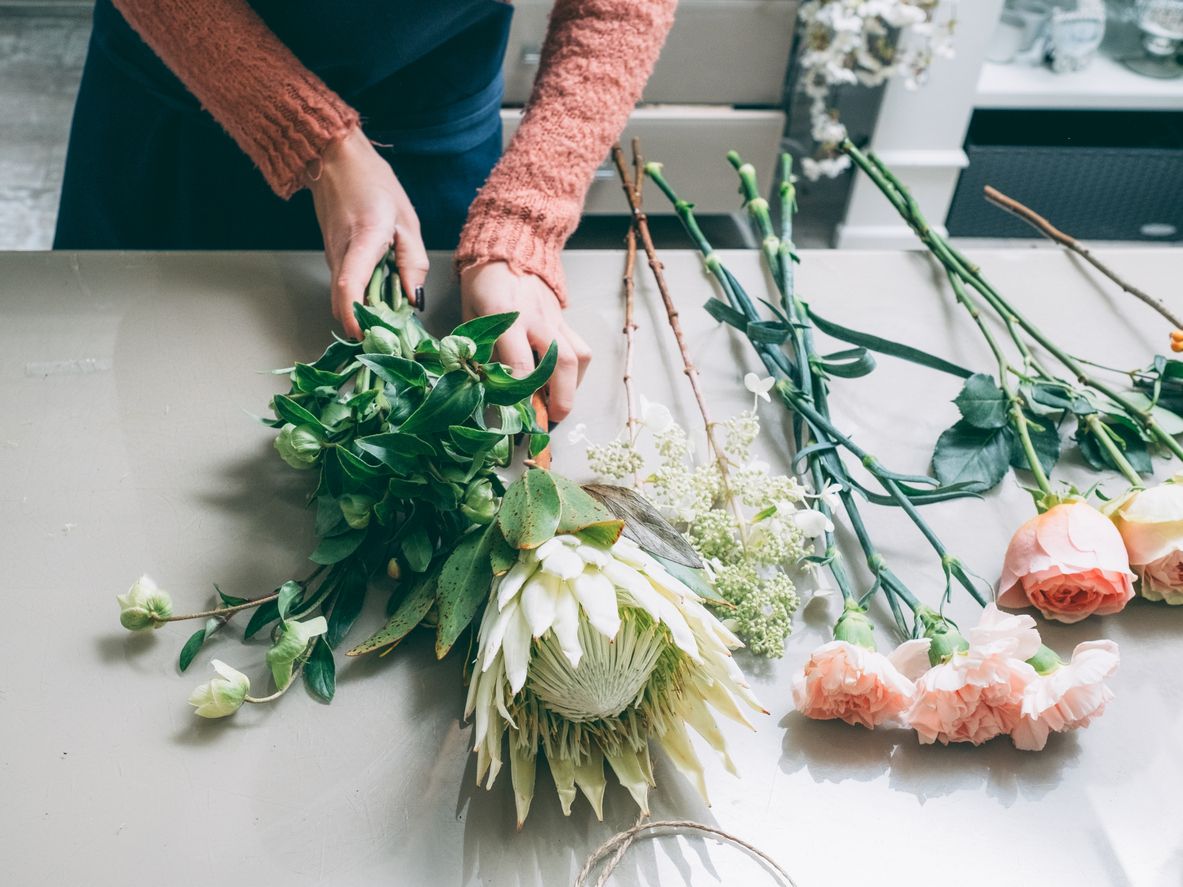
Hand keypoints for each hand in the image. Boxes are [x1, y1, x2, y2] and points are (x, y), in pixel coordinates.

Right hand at [308, 126, 427, 339]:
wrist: (335, 161)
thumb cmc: (373, 184)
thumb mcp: (406, 220)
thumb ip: (413, 262)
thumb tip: (415, 301)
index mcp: (363, 239)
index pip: (349, 285)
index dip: (355, 315)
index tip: (367, 336)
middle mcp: (340, 253)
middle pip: (344, 302)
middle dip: (366, 324)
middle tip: (394, 336)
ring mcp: (331, 257)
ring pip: (342, 298)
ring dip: (364, 313)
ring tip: (392, 318)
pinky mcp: (332, 259)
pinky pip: (345, 287)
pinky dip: (361, 298)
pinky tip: (381, 297)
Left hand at [460, 262, 591, 423]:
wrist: (507, 250)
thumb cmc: (482, 286)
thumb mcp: (470, 316)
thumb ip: (479, 349)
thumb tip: (486, 385)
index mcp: (506, 317)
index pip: (519, 361)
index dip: (521, 392)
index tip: (518, 414)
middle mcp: (536, 319)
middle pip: (560, 362)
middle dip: (561, 397)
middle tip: (552, 419)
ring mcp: (554, 319)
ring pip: (578, 356)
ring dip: (573, 386)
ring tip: (559, 402)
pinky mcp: (564, 319)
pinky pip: (580, 348)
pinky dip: (575, 371)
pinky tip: (563, 382)